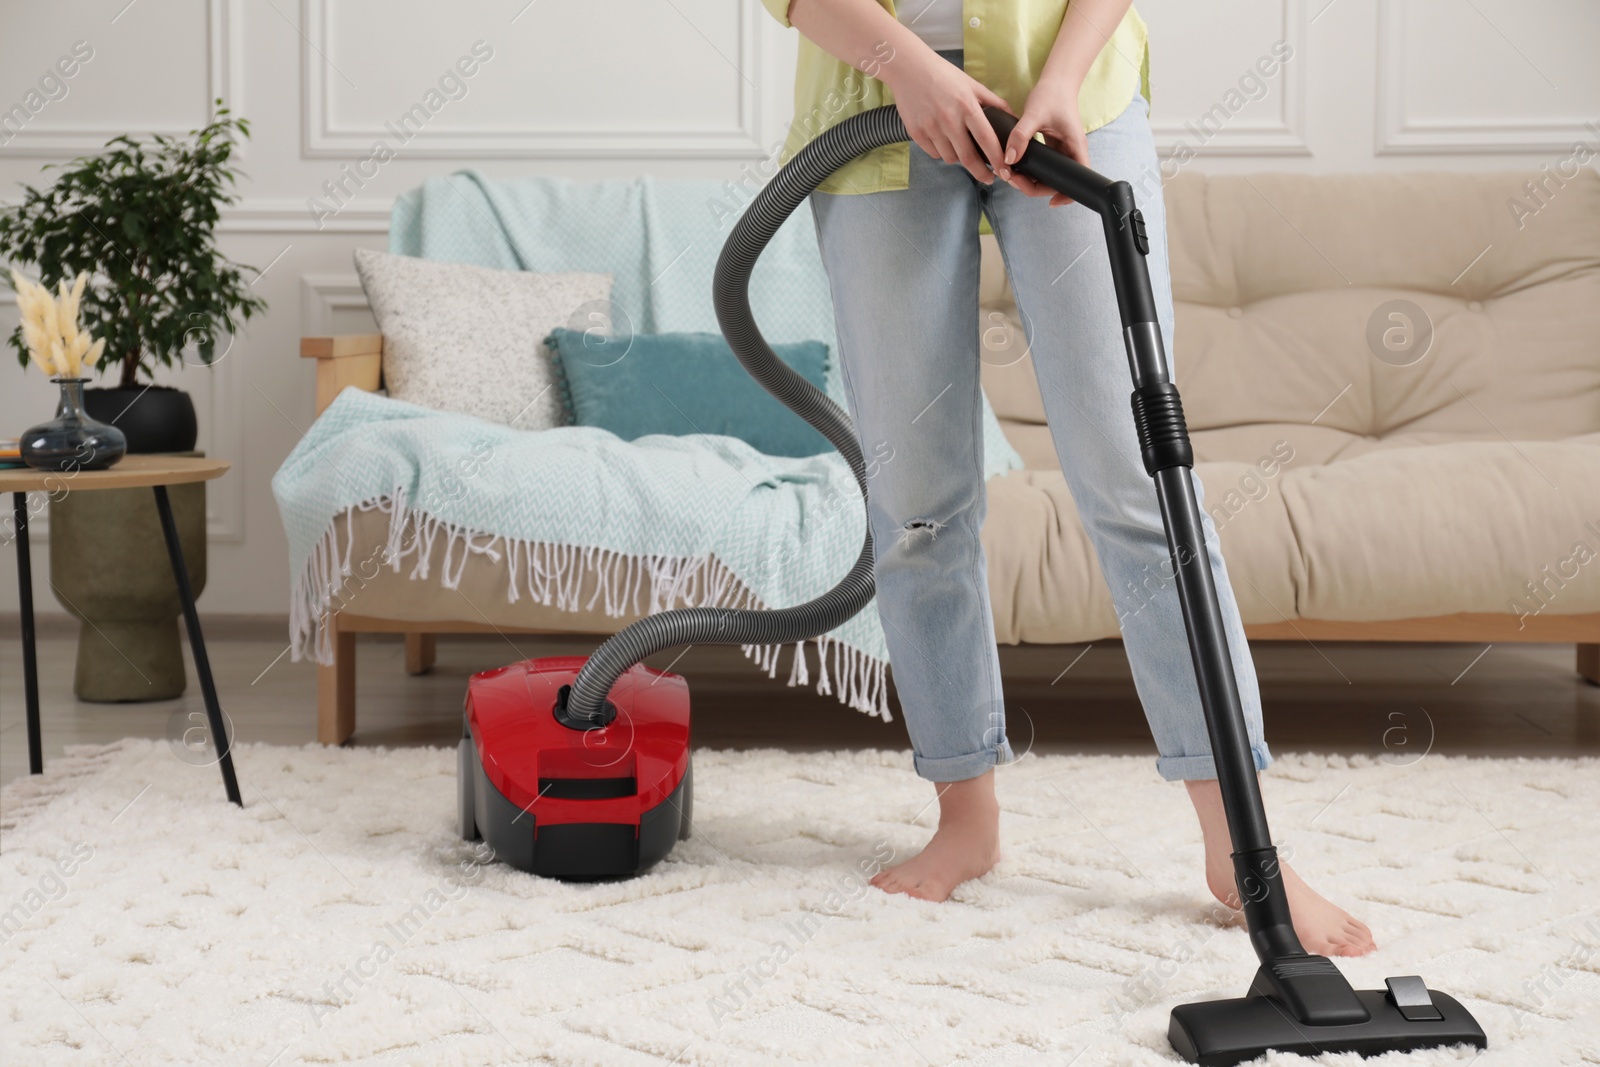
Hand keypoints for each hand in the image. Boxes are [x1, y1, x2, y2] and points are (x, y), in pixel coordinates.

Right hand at [882, 48, 1012, 185]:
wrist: (909, 69)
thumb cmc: (943, 75)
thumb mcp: (972, 84)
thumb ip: (993, 102)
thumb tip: (1012, 118)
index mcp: (966, 106)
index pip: (986, 140)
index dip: (997, 159)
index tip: (1005, 171)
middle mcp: (949, 119)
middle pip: (968, 158)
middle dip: (981, 173)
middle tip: (989, 178)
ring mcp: (931, 127)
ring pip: (950, 158)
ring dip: (959, 159)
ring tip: (962, 150)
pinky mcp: (916, 133)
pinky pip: (934, 153)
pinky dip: (942, 152)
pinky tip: (944, 142)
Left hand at [1001, 75, 1088, 205]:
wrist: (1056, 81)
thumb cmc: (1051, 94)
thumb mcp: (1034, 113)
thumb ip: (1021, 135)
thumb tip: (1009, 159)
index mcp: (1075, 146)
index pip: (1079, 178)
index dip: (1067, 194)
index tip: (1051, 202)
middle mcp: (1070, 152)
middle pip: (1058, 182)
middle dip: (1035, 187)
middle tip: (1013, 179)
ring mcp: (1061, 152)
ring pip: (1047, 176)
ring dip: (1029, 180)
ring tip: (1009, 173)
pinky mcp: (1052, 149)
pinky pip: (1042, 167)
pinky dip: (1028, 170)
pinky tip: (1013, 166)